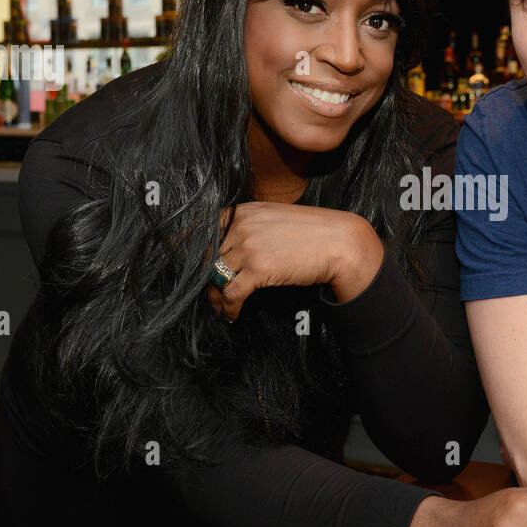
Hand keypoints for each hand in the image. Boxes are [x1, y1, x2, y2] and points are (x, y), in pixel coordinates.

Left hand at [206, 202, 383, 320]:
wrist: (340, 243)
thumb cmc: (313, 232)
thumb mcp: (275, 218)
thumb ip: (251, 227)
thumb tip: (231, 248)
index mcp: (244, 212)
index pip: (204, 230)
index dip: (191, 250)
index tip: (186, 264)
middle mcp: (242, 226)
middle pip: (207, 257)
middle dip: (204, 279)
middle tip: (208, 293)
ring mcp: (249, 246)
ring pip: (216, 277)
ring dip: (215, 298)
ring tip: (219, 308)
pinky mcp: (259, 269)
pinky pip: (232, 293)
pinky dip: (229, 308)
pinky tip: (232, 315)